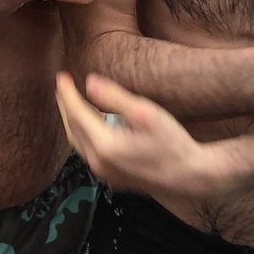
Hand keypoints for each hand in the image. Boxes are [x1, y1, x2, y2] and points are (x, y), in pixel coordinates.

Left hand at [56, 72, 232, 199]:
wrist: (192, 178)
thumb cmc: (173, 144)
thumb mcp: (146, 113)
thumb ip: (115, 98)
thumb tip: (89, 82)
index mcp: (105, 146)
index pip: (76, 114)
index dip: (67, 93)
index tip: (61, 76)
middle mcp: (100, 163)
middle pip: (73, 130)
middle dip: (65, 106)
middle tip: (61, 86)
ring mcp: (106, 174)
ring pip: (79, 144)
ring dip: (73, 121)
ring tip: (71, 103)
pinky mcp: (114, 178)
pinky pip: (89, 153)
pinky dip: (83, 135)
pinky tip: (90, 126)